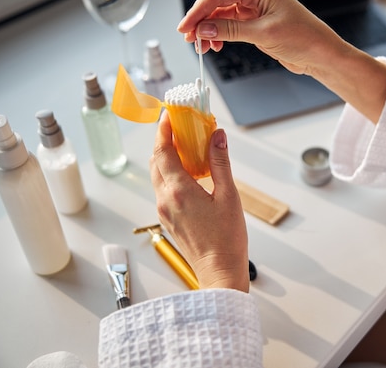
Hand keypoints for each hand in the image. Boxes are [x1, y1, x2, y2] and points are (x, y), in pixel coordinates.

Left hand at [149, 111, 248, 291]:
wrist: (219, 272)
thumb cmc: (227, 239)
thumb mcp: (229, 196)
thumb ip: (220, 163)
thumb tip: (217, 136)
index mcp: (179, 191)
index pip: (163, 151)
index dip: (164, 129)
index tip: (169, 114)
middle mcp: (166, 199)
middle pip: (156, 160)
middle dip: (164, 140)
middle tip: (178, 126)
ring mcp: (164, 210)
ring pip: (158, 175)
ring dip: (167, 156)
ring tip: (186, 146)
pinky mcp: (168, 219)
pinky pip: (163, 188)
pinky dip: (171, 173)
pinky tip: (189, 172)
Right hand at [177, 0, 385, 122]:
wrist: (321, 54)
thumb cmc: (303, 38)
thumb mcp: (264, 34)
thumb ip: (231, 30)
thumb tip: (203, 28)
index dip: (199, 9)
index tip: (186, 26)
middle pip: (217, 1)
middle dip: (201, 19)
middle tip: (190, 38)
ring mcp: (254, 8)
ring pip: (221, 15)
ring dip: (209, 29)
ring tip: (202, 46)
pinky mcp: (255, 22)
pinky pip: (230, 25)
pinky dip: (220, 34)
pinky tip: (215, 45)